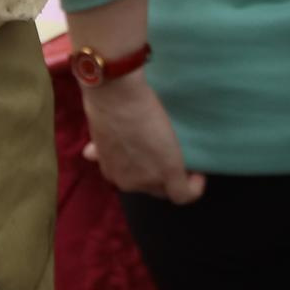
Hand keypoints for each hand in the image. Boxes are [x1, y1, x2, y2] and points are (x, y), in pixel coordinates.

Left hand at [80, 75, 204, 203]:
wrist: (116, 96)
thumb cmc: (106, 104)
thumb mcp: (98, 134)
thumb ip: (99, 150)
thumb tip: (90, 153)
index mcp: (112, 171)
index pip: (134, 182)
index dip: (146, 173)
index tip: (152, 160)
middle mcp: (127, 182)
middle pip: (151, 188)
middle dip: (162, 175)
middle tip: (173, 155)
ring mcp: (148, 179)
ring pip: (168, 189)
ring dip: (178, 177)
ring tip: (185, 158)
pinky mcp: (167, 171)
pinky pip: (184, 193)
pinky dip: (195, 187)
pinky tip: (199, 174)